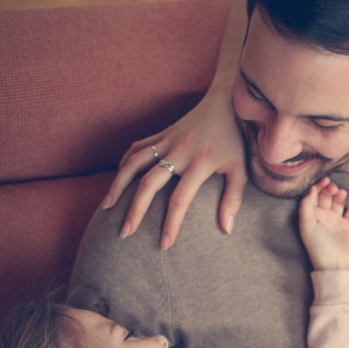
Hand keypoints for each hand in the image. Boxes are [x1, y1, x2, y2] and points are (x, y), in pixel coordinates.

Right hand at [103, 88, 246, 248]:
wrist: (228, 103)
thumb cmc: (237, 141)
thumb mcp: (241, 169)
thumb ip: (233, 199)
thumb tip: (226, 229)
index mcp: (201, 163)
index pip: (180, 199)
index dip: (171, 224)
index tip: (164, 244)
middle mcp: (180, 152)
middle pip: (149, 184)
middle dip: (135, 210)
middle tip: (125, 233)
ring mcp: (167, 140)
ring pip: (134, 163)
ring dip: (118, 184)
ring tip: (107, 207)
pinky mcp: (161, 133)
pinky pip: (137, 148)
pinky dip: (124, 163)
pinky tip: (118, 180)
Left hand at [299, 177, 348, 270]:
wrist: (335, 264)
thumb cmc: (318, 247)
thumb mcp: (307, 225)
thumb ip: (306, 206)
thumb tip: (311, 190)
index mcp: (311, 216)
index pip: (313, 197)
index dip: (317, 187)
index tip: (323, 181)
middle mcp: (323, 217)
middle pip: (326, 197)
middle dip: (329, 190)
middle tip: (333, 187)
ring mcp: (336, 221)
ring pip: (338, 202)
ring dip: (340, 195)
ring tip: (342, 193)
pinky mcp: (348, 226)